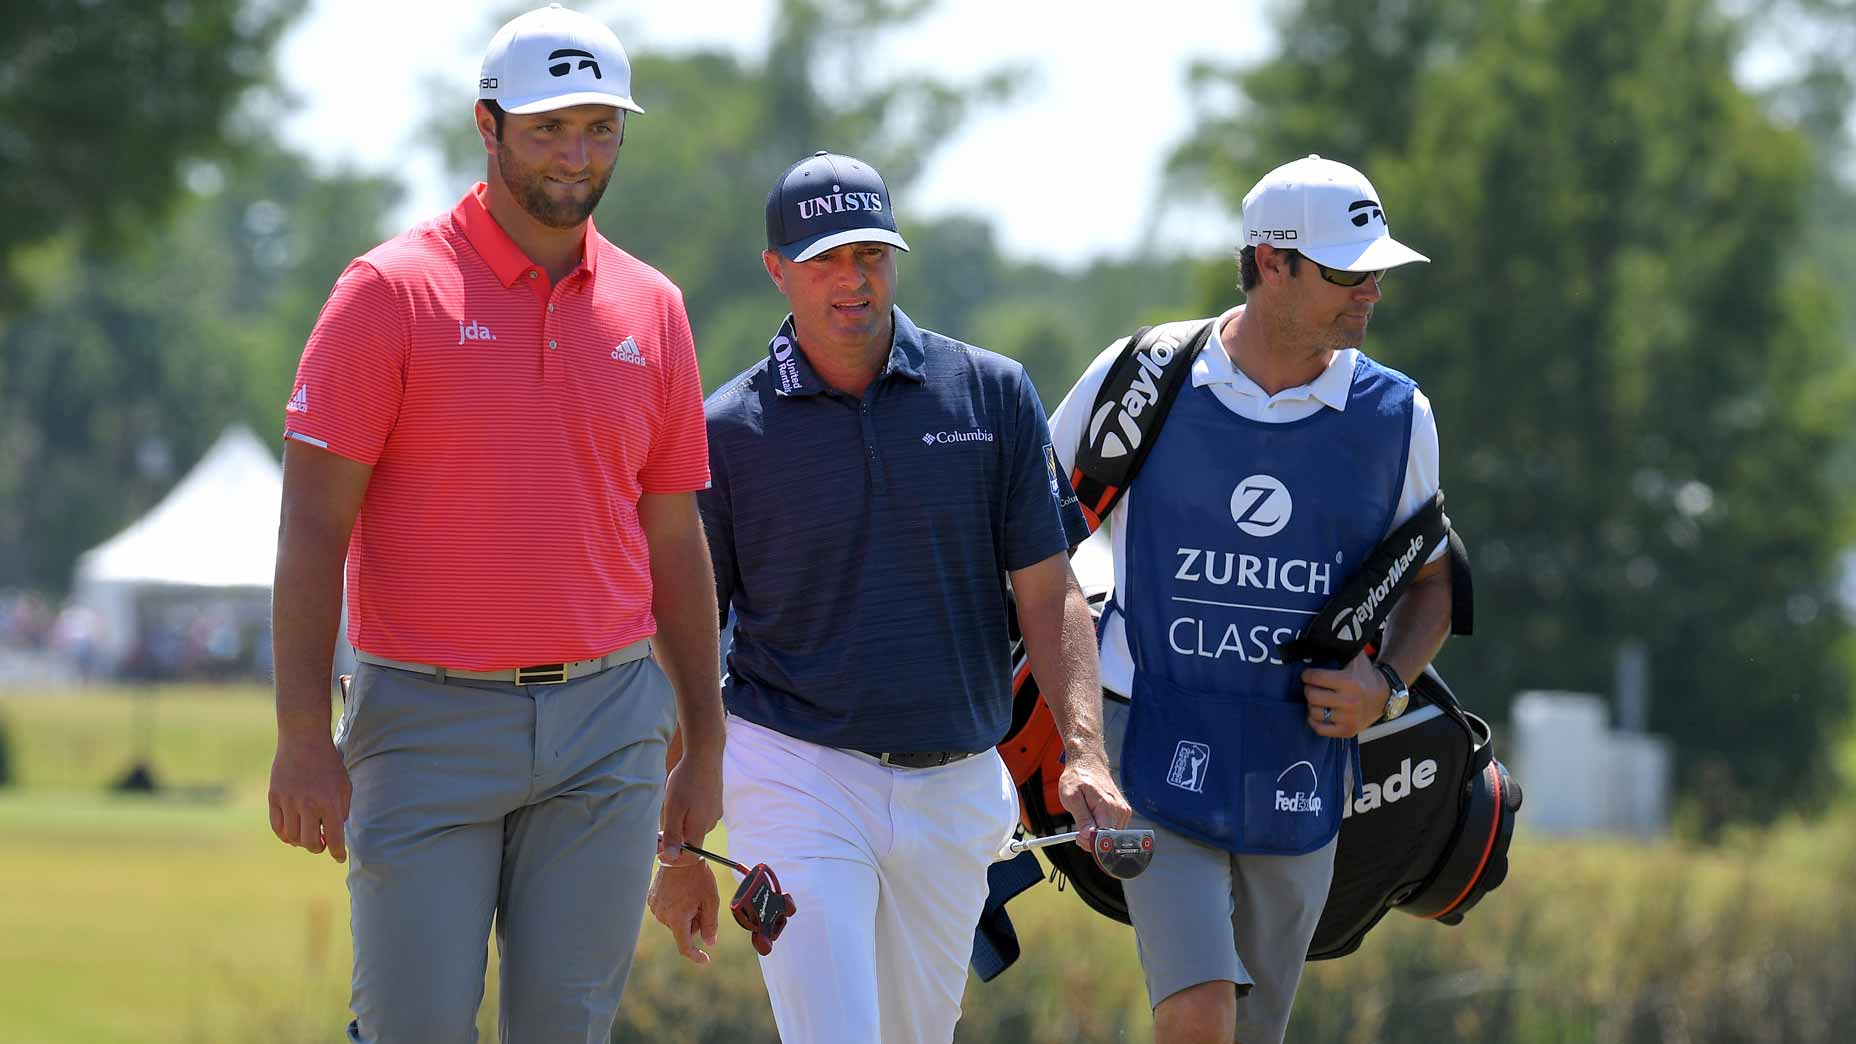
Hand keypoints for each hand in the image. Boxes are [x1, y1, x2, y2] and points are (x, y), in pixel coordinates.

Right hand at [268, 733, 350, 862]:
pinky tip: (292, 833)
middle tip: (323, 843)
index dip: (338, 852)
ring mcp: (289, 801)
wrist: (303, 740)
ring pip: (293, 838)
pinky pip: (277, 827)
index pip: (335, 838)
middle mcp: (308, 805)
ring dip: (301, 842)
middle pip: (311, 843)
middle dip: (319, 848)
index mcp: (330, 802)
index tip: (339, 857)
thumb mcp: (344, 785)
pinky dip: (285, 835)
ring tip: (308, 836)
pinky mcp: (274, 798)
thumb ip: (342, 809)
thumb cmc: (328, 763)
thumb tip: (336, 832)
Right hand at [648, 859, 719, 964]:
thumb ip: (710, 924)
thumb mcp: (710, 900)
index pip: (685, 947)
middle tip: (701, 905)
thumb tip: (709, 943)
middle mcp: (663, 916)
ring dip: (684, 914)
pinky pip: (666, 910)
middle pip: (682, 931)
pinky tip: (681, 892)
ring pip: (674, 921)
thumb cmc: (697, 877)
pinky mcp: (652, 899)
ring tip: (690, 894)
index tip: (705, 960)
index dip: (696, 956)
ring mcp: (655, 907)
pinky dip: (675, 907)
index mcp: (677, 919)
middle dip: (693, 923)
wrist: (680, 855)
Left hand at [658, 744, 722, 859]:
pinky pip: (701, 815)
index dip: (673, 858)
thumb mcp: (673, 807)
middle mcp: (710, 823)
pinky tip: (685, 797)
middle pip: (691, 842)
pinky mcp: (716, 802)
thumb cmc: (686, 780)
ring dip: (683, 823)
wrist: (705, 755)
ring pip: (695, 827)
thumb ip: (672, 833)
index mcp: (699, 828)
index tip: (659, 850)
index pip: (689, 856)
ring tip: (673, 804)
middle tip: (660, 824)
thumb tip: (671, 857)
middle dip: (675, 838)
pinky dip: (690, 812)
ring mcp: (715, 812)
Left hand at [1057, 747, 1131, 850]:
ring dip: (1097, 836)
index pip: (1105, 838)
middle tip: (1079, 830)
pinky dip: (1103, 831)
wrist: (1088, 763)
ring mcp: (1124, 812)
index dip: (1091, 844)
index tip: (1079, 837)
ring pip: (1111, 838)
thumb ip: (1081, 818)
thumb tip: (1088, 836)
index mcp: (1107, 806)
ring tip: (1086, 821)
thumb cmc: (1078, 778)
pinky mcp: (1124, 813)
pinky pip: (1114, 831)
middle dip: (1092, 841)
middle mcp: (1120, 810)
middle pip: (1109, 840)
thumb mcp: (1071, 797)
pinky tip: (1094, 820)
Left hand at [1301, 652, 1385, 738]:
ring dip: (1312, 705)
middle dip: (1308, 690)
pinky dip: (1315, 721)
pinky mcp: (1348, 731)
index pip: (1315, 678)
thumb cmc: (1365, 675)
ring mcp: (1349, 718)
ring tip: (1318, 700)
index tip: (1308, 675)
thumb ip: (1342, 645)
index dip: (1307, 675)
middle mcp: (1349, 701)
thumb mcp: (1356, 657)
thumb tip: (1322, 636)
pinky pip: (1320, 729)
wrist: (1385, 696)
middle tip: (1312, 687)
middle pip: (1312, 696)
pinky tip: (1320, 713)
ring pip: (1314, 713)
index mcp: (1349, 681)